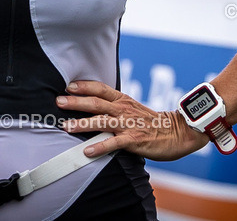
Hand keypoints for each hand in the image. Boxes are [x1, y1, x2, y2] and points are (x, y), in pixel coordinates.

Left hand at [57, 81, 208, 160]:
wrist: (178, 132)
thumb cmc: (153, 123)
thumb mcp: (133, 109)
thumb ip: (115, 107)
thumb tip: (94, 108)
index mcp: (123, 100)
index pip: (101, 88)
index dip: (84, 86)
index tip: (68, 86)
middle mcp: (124, 109)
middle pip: (96, 102)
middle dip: (76, 102)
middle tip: (58, 101)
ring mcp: (128, 124)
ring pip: (101, 121)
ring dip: (82, 123)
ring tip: (66, 126)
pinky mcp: (134, 140)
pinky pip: (113, 143)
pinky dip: (99, 146)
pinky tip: (86, 151)